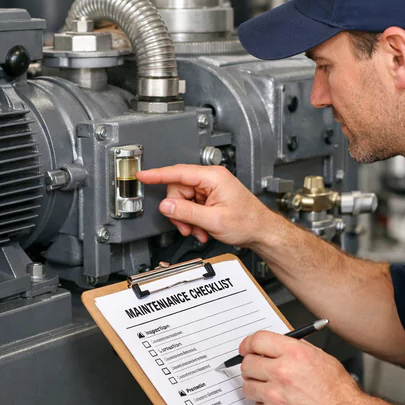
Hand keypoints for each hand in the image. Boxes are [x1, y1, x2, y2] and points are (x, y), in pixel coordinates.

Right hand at [136, 164, 275, 247]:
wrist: (262, 231)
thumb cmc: (248, 222)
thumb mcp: (214, 220)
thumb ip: (187, 212)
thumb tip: (166, 205)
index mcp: (213, 177)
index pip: (178, 172)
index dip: (157, 174)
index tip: (142, 175)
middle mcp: (211, 179)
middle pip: (178, 190)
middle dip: (179, 211)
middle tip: (186, 226)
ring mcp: (210, 188)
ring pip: (183, 200)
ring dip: (187, 219)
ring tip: (198, 230)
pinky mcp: (210, 197)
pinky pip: (191, 206)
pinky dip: (193, 220)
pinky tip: (202, 229)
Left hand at [239, 331, 363, 404]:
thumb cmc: (338, 392)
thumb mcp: (321, 358)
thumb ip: (296, 348)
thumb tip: (276, 344)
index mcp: (294, 354)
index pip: (257, 340)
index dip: (249, 343)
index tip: (246, 348)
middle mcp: (282, 373)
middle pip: (247, 363)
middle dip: (251, 365)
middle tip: (257, 368)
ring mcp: (275, 396)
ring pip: (248, 385)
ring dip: (256, 386)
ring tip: (271, 388)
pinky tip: (280, 404)